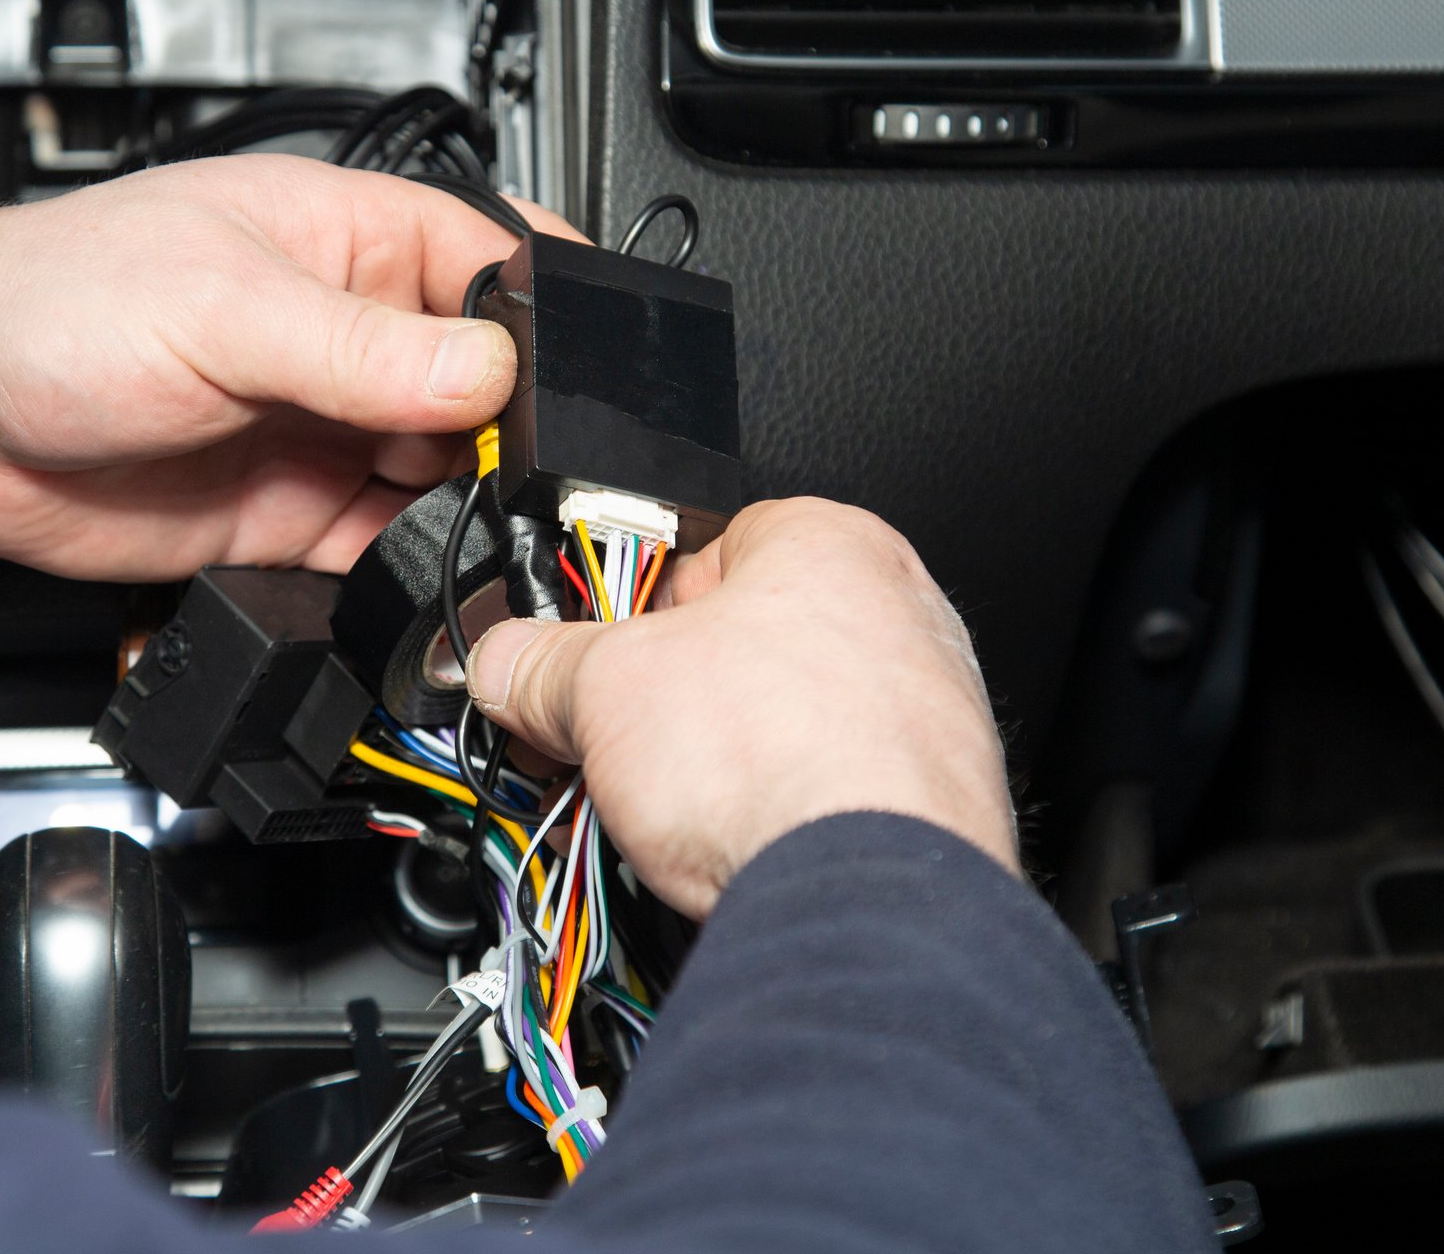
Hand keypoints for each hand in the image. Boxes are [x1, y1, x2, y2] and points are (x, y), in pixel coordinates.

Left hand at [0, 155, 567, 578]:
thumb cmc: (49, 303)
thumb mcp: (220, 308)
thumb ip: (361, 347)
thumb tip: (490, 370)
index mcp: (350, 240)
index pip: (495, 260)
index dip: (551, 316)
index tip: (588, 379)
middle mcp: (352, 334)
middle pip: (490, 384)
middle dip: (522, 430)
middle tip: (534, 475)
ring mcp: (325, 425)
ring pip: (448, 472)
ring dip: (475, 503)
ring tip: (483, 526)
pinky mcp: (293, 511)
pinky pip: (385, 546)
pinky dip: (415, 569)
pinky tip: (426, 575)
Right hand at [463, 498, 1015, 917]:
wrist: (864, 902)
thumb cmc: (781, 763)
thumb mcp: (605, 688)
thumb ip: (542, 663)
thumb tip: (508, 662)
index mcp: (828, 542)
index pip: (701, 549)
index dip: (626, 609)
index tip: (582, 660)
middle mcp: (899, 612)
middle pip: (743, 641)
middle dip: (667, 699)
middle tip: (610, 742)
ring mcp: (931, 712)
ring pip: (786, 723)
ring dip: (719, 764)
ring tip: (667, 809)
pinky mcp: (935, 804)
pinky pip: (828, 791)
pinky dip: (776, 816)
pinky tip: (732, 848)